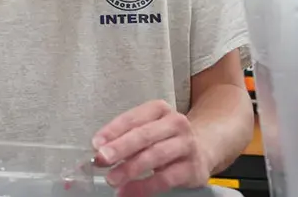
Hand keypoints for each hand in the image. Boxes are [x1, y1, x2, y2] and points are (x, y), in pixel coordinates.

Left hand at [91, 100, 210, 196]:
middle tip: (101, 159)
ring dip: (130, 168)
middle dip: (120, 148)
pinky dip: (145, 186)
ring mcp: (187, 145)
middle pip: (144, 135)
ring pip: (155, 155)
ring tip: (112, 179)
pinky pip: (166, 178)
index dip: (113, 131)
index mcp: (159, 109)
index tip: (96, 143)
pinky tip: (128, 191)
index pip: (132, 118)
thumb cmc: (164, 138)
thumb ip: (124, 137)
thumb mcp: (146, 130)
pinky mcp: (193, 168)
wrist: (202, 149)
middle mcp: (176, 123)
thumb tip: (99, 151)